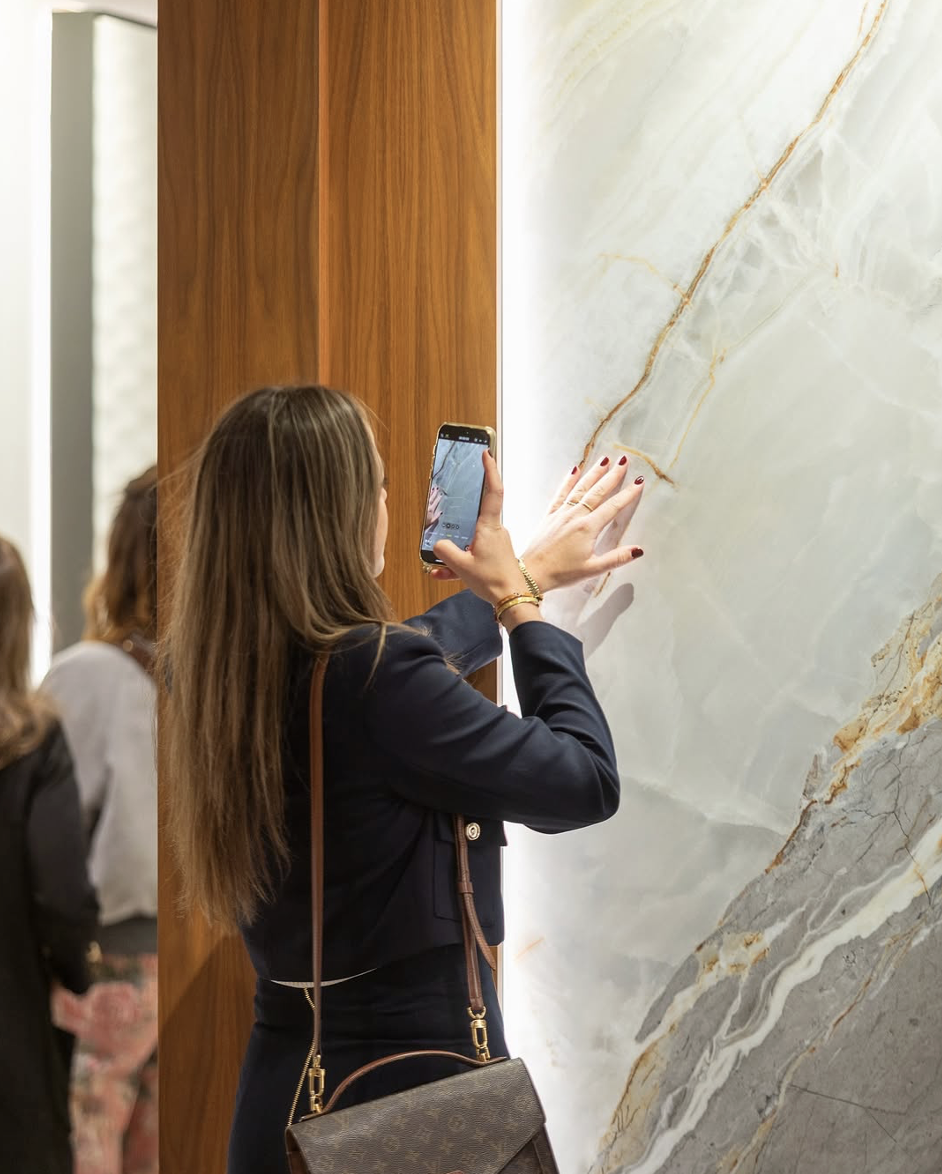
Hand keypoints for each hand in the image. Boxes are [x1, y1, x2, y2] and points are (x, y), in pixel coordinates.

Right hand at [427, 452, 535, 609]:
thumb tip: (437, 544)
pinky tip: (444, 575)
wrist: (513, 601)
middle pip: (476, 516)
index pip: (493, 491)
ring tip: (441, 568)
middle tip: (448, 515)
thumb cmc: (493, 581)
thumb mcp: (462, 566)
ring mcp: (497, 544)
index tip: (486, 454)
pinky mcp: (496, 557)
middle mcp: (495, 532)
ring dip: (457, 551)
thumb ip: (445, 552)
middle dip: (459, 518)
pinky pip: (474, 554)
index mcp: (489, 527)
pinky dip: (461, 563)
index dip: (490, 471)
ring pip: (472, 539)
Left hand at [520, 456, 644, 591]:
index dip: (627, 494)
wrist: (531, 573)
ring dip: (593, 473)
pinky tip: (574, 469)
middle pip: (598, 491)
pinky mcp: (550, 515)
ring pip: (580, 488)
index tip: (639, 482)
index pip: (612, 507)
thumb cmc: (561, 573)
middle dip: (612, 475)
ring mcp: (561, 513)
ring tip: (604, 459)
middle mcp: (575, 516)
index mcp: (587, 528)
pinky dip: (568, 481)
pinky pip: (561, 493)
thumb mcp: (592, 569)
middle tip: (624, 461)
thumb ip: (617, 558)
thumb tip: (638, 550)